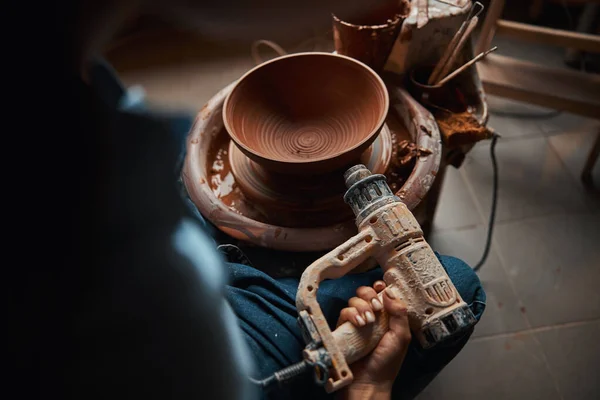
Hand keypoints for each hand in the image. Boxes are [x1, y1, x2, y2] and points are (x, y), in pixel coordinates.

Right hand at [336, 281, 410, 399]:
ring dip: (361, 306)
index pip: (381, 294)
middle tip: (376, 308)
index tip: (380, 287)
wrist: (369, 382)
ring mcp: (356, 322)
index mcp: (387, 317)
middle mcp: (371, 317)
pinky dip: (351, 314)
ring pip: (354, 300)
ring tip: (368, 321)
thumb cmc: (387, 363)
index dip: (380, 287)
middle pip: (365, 293)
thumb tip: (389, 291)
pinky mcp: (343, 328)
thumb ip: (399, 313)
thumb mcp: (401, 337)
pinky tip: (359, 324)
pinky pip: (344, 312)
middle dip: (369, 295)